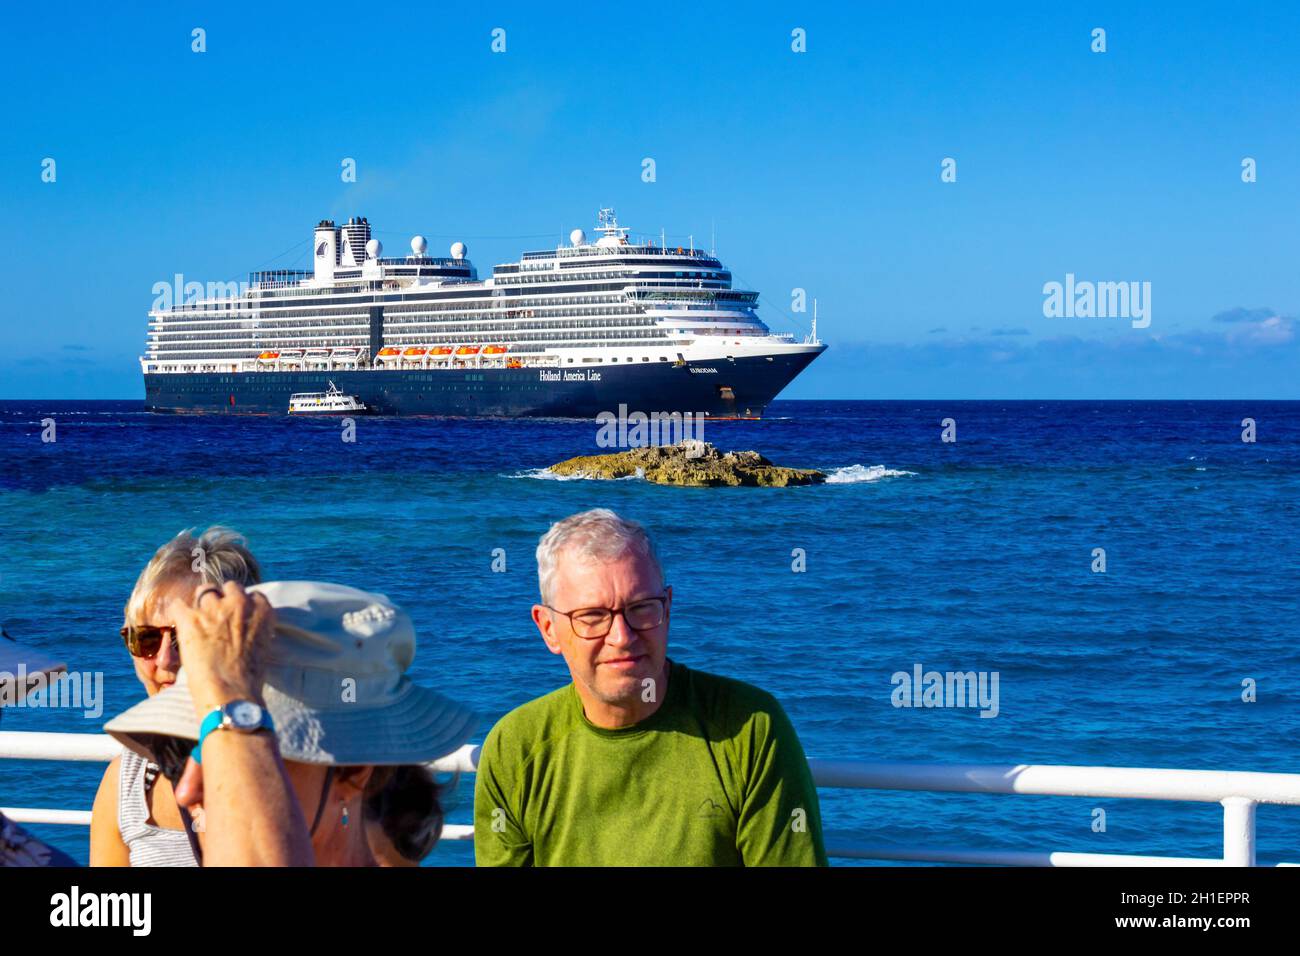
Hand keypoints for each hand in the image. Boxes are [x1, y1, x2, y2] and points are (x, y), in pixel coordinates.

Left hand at [171, 581, 274, 716]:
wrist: (231, 693)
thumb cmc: (249, 678)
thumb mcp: (262, 648)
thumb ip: (253, 630)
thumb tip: (241, 631)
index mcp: (262, 611)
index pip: (253, 595)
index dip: (242, 605)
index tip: (236, 615)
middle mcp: (240, 603)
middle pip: (230, 587)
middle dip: (223, 599)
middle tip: (216, 616)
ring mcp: (214, 608)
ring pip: (205, 591)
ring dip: (201, 604)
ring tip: (197, 621)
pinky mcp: (190, 618)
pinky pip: (178, 605)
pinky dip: (178, 614)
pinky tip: (179, 626)